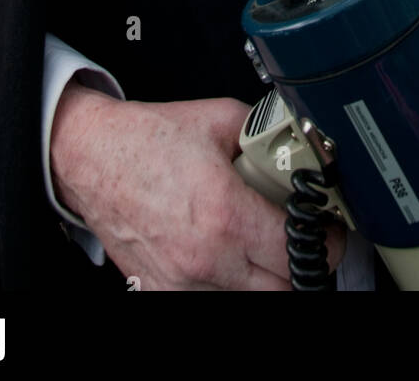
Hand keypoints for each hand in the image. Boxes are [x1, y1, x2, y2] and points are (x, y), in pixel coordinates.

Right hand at [50, 80, 343, 289]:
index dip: (326, 242)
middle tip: (297, 236)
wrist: (91, 157)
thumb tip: (298, 143)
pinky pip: (212, 300)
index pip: (298, 252)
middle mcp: (206, 258)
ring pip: (250, 300)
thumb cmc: (146, 139)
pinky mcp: (162, 292)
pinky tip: (225, 254)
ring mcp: (182, 282)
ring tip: (257, 243)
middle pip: (283, 288)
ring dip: (263, 276)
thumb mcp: (220, 118)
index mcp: (224, 213)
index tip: (327, 230)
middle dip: (298, 261)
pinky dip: (227, 284)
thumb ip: (266, 133)